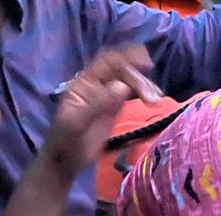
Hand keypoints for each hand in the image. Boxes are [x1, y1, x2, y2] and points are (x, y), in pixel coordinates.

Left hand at [41, 45, 161, 178]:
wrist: (65, 162)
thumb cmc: (65, 142)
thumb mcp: (76, 123)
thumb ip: (97, 103)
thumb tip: (122, 86)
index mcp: (83, 83)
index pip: (106, 62)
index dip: (126, 57)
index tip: (145, 64)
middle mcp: (96, 83)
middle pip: (122, 70)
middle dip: (139, 79)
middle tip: (152, 97)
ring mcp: (107, 93)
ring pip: (130, 80)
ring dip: (145, 86)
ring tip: (155, 101)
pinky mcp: (116, 104)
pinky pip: (133, 91)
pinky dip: (144, 92)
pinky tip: (153, 100)